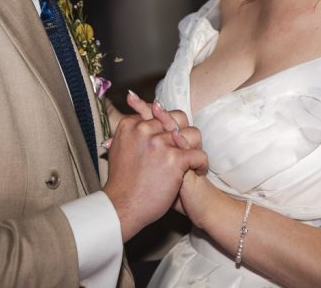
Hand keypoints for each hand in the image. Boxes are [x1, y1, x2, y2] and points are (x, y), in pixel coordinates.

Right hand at [101, 91, 207, 240]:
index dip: (170, 127)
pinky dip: (201, 164)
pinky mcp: (174, 159)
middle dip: (183, 136)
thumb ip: (132, 132)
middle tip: (183, 150)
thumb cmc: (122, 182)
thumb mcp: (119, 148)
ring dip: (195, 148)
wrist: (121, 207)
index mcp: (132, 124)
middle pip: (178, 121)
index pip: (160, 113)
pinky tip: (197, 172)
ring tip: (192, 161)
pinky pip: (198, 154)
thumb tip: (143, 115)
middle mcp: (145, 129)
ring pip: (191, 135)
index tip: (170, 141)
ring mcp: (160, 144)